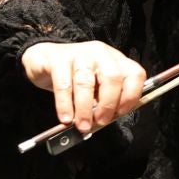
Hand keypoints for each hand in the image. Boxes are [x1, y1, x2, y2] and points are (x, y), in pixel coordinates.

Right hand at [21, 40, 144, 133]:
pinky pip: (63, 84)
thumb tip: (104, 122)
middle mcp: (101, 54)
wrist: (43, 61)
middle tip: (100, 122)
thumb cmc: (74, 78)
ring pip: (86, 82)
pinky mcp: (58, 59)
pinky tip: (65, 118)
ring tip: (82, 125)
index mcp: (115, 61)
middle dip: (108, 104)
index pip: (135, 74)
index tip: (120, 114)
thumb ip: (103, 102)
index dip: (131, 96)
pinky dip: (65, 104)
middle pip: (112, 77)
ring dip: (84, 109)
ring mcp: (79, 54)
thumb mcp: (95, 88)